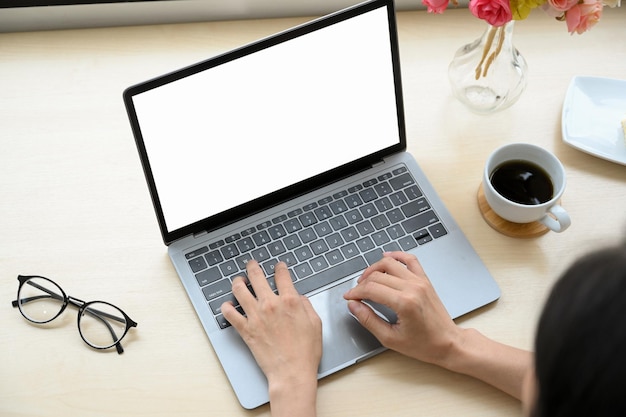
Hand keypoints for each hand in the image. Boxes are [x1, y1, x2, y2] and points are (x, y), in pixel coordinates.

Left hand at [221, 261, 321, 416]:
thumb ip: (306, 306)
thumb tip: (299, 298)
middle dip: (252, 267)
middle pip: (256, 276)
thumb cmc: (305, 351)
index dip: (279, 268)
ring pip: (239, 290)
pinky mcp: (246, 329)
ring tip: (238, 281)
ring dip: (238, 282)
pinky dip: (226, 307)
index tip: (278, 266)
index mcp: (290, 301)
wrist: (291, 372)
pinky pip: (229, 313)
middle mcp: (270, 304)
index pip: (281, 275)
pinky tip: (228, 304)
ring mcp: (256, 316)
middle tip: (251, 264)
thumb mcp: (315, 323)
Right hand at [343, 251, 460, 365]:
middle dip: (362, 283)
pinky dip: (396, 255)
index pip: (371, 289)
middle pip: (377, 276)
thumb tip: (354, 306)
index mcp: (404, 303)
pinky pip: (410, 260)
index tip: (349, 297)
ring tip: (366, 279)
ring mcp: (420, 281)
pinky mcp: (424, 280)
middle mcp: (412, 288)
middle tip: (355, 293)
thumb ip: (369, 320)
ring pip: (390, 263)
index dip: (355, 292)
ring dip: (374, 268)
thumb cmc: (424, 344)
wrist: (448, 342)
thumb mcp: (390, 338)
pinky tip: (387, 257)